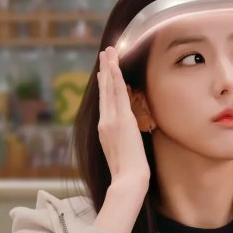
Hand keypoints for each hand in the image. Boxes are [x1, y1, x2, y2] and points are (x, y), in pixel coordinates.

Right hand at [97, 47, 149, 189]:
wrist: (127, 180)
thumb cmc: (128, 173)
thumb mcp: (124, 154)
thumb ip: (123, 141)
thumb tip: (127, 136)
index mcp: (105, 130)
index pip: (106, 103)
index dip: (105, 85)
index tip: (104, 72)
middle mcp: (105, 122)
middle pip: (104, 92)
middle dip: (105, 70)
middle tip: (104, 53)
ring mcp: (111, 120)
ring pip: (110, 89)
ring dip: (109, 68)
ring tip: (108, 52)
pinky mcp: (121, 120)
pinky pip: (117, 94)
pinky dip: (115, 78)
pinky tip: (114, 65)